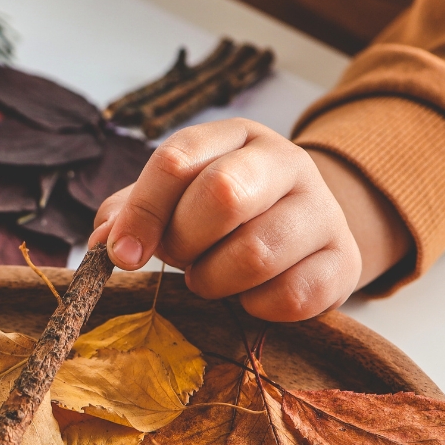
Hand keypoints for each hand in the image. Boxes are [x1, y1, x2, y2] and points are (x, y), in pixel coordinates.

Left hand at [88, 118, 411, 321]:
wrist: (305, 233)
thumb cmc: (223, 217)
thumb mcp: (175, 200)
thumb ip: (132, 214)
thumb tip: (100, 243)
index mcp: (235, 137)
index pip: (178, 159)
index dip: (143, 212)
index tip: (121, 256)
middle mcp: (286, 162)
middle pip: (222, 195)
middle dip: (185, 242)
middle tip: (181, 260)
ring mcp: (323, 208)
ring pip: (256, 253)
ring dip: (216, 280)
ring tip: (212, 278)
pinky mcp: (344, 260)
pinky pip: (291, 296)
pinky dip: (257, 307)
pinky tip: (251, 295)